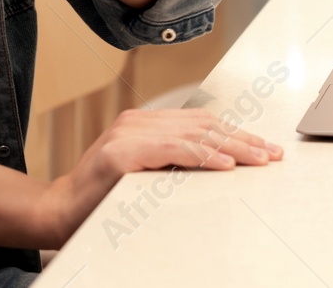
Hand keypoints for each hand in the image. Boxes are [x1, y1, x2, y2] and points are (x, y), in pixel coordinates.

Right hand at [36, 108, 283, 245]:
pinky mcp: (121, 153)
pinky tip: (225, 165)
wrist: (61, 211)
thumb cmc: (103, 198)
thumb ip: (171, 161)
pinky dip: (203, 156)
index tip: (264, 148)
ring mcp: (127, 134)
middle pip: (203, 125)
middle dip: (243, 139)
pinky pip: (173, 150)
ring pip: (193, 134)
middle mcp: (136, 122)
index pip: (200, 122)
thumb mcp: (144, 173)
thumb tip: (220, 162)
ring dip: (232, 147)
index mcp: (142, 123)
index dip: (235, 133)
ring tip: (259, 159)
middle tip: (271, 154)